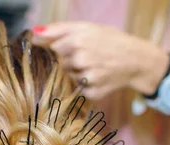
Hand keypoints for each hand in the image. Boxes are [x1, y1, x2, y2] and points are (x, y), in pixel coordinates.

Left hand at [32, 22, 168, 100]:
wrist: (137, 60)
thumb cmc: (109, 41)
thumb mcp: (87, 27)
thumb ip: (58, 29)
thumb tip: (33, 33)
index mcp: (78, 39)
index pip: (51, 49)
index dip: (57, 50)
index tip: (68, 49)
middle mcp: (81, 58)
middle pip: (58, 64)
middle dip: (67, 62)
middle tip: (85, 58)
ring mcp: (87, 77)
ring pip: (67, 77)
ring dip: (75, 73)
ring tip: (92, 67)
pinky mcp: (91, 92)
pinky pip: (77, 90)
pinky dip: (83, 85)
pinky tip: (96, 78)